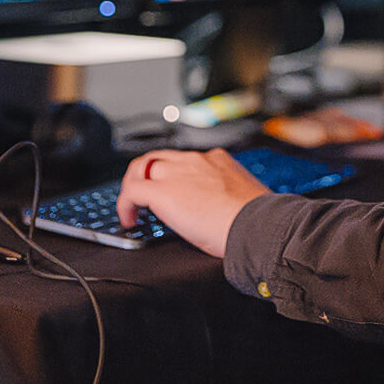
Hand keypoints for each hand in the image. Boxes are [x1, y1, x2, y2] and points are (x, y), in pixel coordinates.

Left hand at [116, 149, 269, 257]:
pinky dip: (125, 205)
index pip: (184, 160)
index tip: (172, 189)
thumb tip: (224, 211)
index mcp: (217, 160)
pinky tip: (129, 219)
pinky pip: (131, 192)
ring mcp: (177, 173)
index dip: (172, 174)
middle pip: (157, 158)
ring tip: (133, 207)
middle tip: (144, 196)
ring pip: (140, 168)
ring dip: (133, 187)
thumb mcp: (243, 197)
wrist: (256, 225)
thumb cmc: (258, 219)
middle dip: (146, 175)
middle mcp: (195, 161)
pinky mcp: (163, 192)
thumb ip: (228, 196)